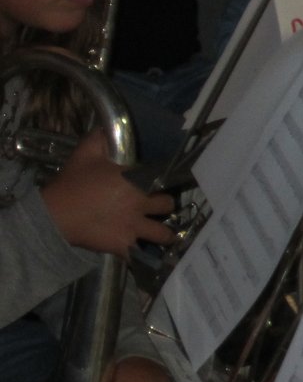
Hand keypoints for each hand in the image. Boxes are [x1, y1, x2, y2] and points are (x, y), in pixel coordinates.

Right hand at [39, 132, 174, 256]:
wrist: (55, 214)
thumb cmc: (73, 182)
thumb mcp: (86, 152)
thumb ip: (102, 137)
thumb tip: (109, 124)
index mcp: (137, 181)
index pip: (164, 180)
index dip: (166, 182)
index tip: (164, 184)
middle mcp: (141, 204)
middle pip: (169, 206)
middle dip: (167, 206)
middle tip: (161, 208)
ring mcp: (134, 227)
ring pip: (164, 234)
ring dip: (165, 234)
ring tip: (165, 235)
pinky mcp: (123, 245)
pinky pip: (141, 254)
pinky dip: (144, 255)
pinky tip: (147, 256)